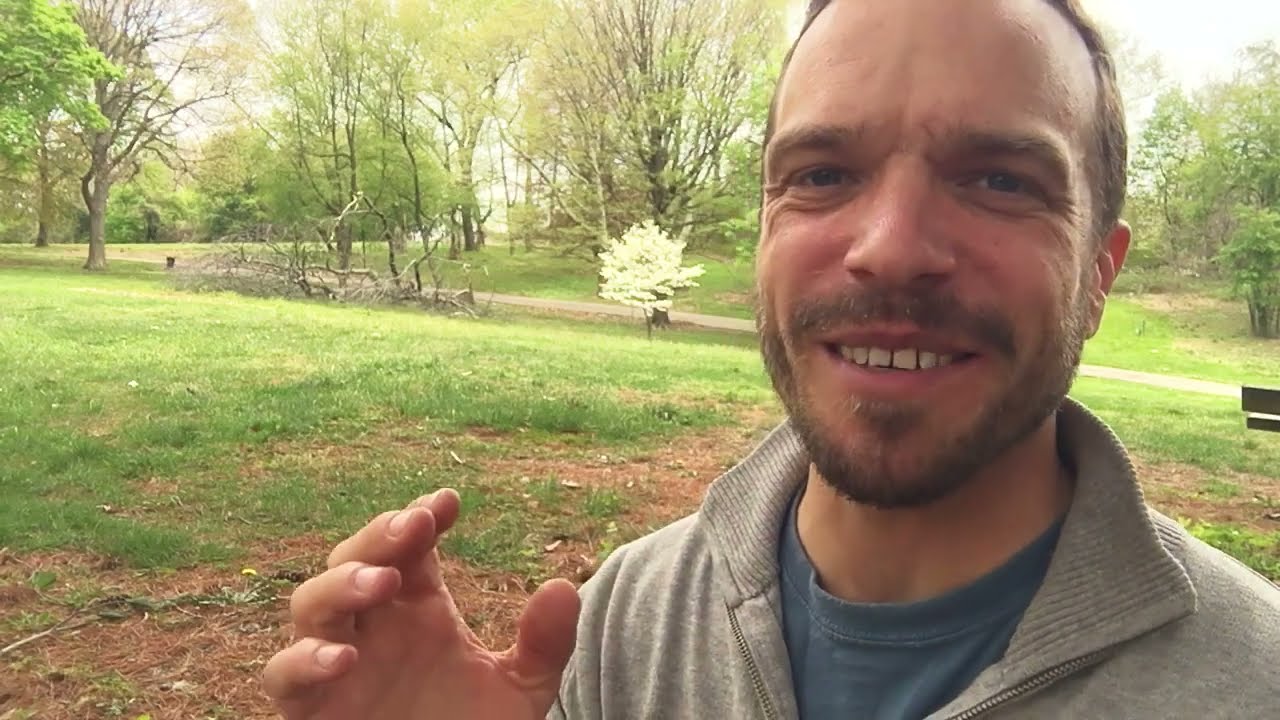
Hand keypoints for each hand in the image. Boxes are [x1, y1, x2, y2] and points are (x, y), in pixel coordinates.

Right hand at [263, 490, 581, 718]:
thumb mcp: (522, 691)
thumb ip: (543, 645)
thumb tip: (564, 587)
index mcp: (419, 607)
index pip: (411, 546)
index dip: (421, 517)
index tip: (448, 502)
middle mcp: (374, 624)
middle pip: (354, 558)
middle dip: (379, 535)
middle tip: (413, 523)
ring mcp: (338, 660)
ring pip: (311, 603)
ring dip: (341, 585)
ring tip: (382, 582)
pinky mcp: (311, 707)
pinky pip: (285, 675)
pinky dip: (304, 660)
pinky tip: (343, 655)